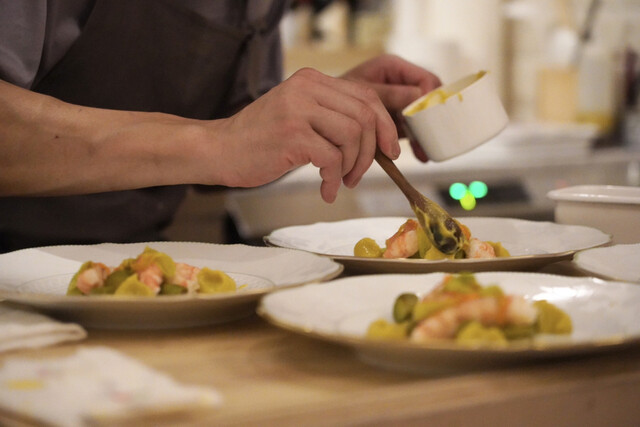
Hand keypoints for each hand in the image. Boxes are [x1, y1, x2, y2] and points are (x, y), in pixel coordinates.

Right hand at [216, 67, 398, 202]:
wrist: (219, 149)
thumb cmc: (260, 139)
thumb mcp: (298, 114)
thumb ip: (331, 117)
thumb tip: (376, 138)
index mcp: (311, 80)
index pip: (366, 95)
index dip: (385, 125)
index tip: (389, 150)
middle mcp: (306, 88)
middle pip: (364, 116)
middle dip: (370, 151)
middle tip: (358, 175)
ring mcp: (298, 110)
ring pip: (352, 136)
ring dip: (353, 167)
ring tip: (339, 182)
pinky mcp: (292, 136)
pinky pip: (332, 158)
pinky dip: (334, 180)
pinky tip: (325, 190)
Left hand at [341, 54, 441, 161]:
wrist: (322, 117)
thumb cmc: (335, 98)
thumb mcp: (364, 95)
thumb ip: (389, 95)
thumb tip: (420, 97)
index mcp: (392, 68)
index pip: (426, 79)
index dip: (430, 99)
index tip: (427, 119)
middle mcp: (399, 83)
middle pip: (428, 99)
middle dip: (431, 120)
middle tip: (433, 138)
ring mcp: (398, 103)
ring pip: (422, 117)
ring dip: (426, 135)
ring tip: (425, 153)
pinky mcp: (395, 121)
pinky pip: (414, 131)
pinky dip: (418, 143)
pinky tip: (421, 156)